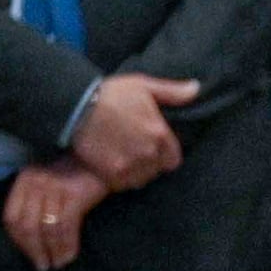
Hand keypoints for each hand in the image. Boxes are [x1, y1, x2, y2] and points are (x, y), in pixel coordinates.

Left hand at [0, 160, 103, 270]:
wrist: (102, 162)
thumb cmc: (74, 176)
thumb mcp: (47, 185)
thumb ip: (35, 204)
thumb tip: (32, 240)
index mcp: (24, 180)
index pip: (12, 217)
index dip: (18, 241)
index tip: (29, 256)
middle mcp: (36, 182)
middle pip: (27, 225)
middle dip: (34, 250)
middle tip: (42, 266)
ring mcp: (55, 188)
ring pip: (47, 228)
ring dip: (52, 251)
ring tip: (58, 264)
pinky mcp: (74, 195)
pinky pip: (66, 226)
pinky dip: (67, 245)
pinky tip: (70, 256)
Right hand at [67, 71, 195, 187]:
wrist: (73, 106)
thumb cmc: (109, 93)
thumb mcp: (143, 86)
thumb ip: (172, 92)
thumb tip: (197, 89)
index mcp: (160, 134)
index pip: (172, 159)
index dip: (163, 155)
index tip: (151, 148)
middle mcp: (149, 153)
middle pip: (156, 169)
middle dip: (148, 162)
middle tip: (132, 151)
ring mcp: (130, 165)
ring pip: (140, 179)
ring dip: (134, 172)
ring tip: (122, 158)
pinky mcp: (111, 174)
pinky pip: (122, 184)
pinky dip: (119, 179)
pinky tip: (111, 166)